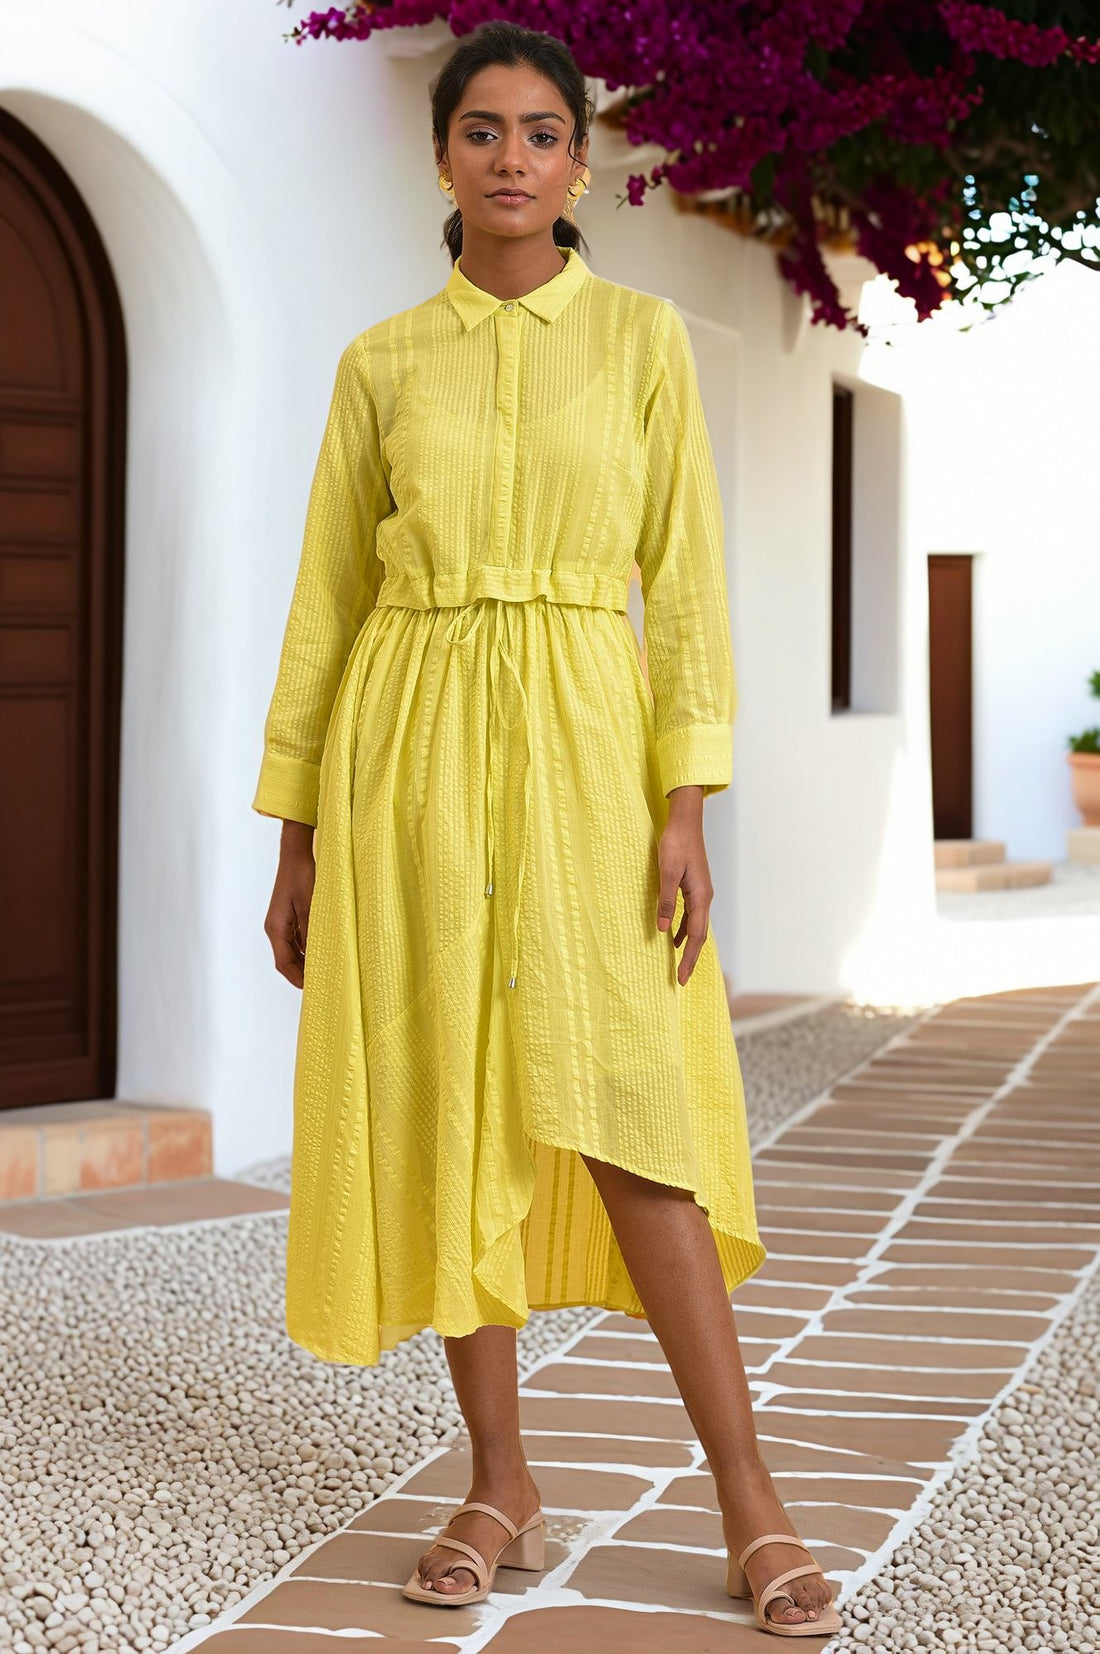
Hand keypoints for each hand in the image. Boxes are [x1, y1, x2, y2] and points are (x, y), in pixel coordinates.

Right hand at [264, 820, 315, 989]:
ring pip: (291, 952)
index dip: (298, 978)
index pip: (284, 963)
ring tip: (325, 971)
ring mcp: (280, 923)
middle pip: (286, 960)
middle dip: (302, 974)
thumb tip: (316, 956)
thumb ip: (312, 931)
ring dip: (305, 962)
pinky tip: (322, 952)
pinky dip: (306, 950)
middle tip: (324, 983)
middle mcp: (275, 928)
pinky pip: (295, 941)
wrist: (295, 854)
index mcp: (276, 928)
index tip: (314, 988)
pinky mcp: (287, 918)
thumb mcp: (311, 905)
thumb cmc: (303, 876)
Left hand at [656, 785, 711, 985]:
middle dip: (690, 958)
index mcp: (701, 897)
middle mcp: (705, 898)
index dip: (688, 958)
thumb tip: (662, 929)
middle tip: (681, 979)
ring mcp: (702, 893)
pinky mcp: (695, 887)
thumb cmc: (676, 844)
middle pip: (699, 935)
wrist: (686, 822)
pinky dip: (685, 930)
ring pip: (697, 926)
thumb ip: (666, 901)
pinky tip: (673, 936)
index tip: (682, 978)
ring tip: (678, 964)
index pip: (696, 936)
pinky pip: (692, 916)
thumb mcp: (667, 872)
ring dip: (688, 946)